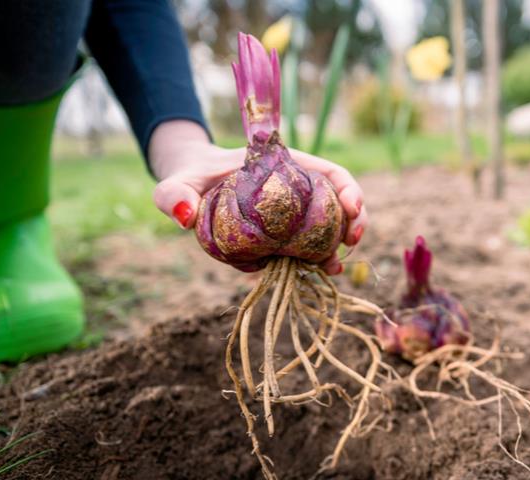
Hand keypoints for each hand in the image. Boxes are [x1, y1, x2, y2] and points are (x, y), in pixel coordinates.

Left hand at [149, 120, 367, 274]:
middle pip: (339, 201)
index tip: (351, 206)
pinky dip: (315, 261)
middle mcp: (297, 190)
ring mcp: (292, 216)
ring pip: (328, 228)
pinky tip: (316, 274)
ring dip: (338, 248)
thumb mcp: (177, 181)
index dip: (348, 189)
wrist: (190, 190)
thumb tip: (185, 217)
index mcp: (287, 166)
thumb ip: (174, 193)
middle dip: (355, 221)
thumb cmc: (189, 178)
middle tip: (352, 241)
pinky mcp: (282, 238)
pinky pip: (306, 248)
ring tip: (333, 269)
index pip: (330, 173)